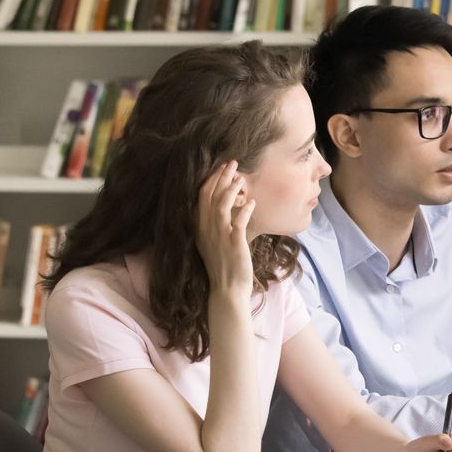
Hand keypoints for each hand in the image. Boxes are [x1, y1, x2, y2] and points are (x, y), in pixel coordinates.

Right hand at [197, 161, 253, 296]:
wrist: (227, 289)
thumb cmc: (223, 265)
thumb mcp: (213, 241)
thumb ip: (215, 224)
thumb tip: (226, 207)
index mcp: (199, 227)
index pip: (202, 197)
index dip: (211, 180)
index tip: (220, 168)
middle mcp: (206, 229)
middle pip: (210, 196)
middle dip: (220, 177)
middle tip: (231, 163)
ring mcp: (219, 236)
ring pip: (222, 205)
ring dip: (231, 189)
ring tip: (241, 178)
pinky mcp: (233, 244)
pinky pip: (238, 222)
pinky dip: (245, 210)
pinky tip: (252, 202)